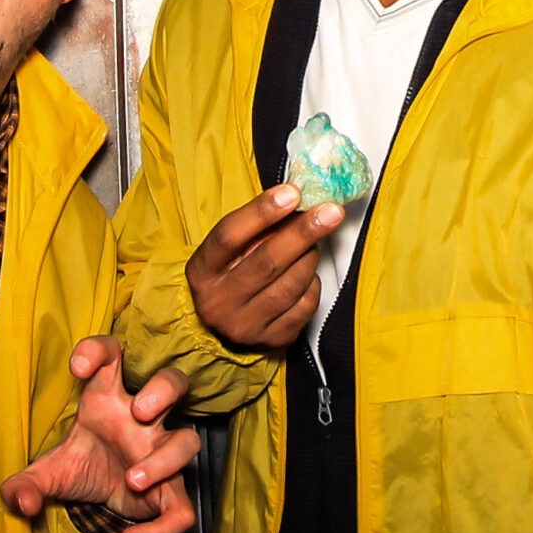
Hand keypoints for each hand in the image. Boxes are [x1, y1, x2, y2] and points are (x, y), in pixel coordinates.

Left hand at [0, 336, 200, 532]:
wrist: (100, 496)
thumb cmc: (81, 464)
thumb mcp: (47, 472)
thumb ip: (23, 485)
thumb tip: (22, 502)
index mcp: (107, 400)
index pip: (111, 356)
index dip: (98, 351)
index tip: (77, 367)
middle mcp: (141, 420)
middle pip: (173, 382)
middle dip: (163, 390)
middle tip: (139, 411)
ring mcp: (161, 452)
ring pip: (188, 441)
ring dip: (166, 458)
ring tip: (134, 478)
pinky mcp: (170, 491)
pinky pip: (182, 509)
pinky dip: (161, 527)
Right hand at [185, 185, 341, 349]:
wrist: (227, 325)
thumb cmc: (232, 274)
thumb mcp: (232, 250)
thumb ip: (258, 228)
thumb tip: (297, 199)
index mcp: (202, 271)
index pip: (229, 236)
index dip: (261, 212)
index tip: (292, 192)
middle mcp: (218, 302)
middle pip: (265, 262)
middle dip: (302, 233)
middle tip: (330, 211)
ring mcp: (244, 326)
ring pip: (289, 286)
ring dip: (309, 257)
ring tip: (315, 242)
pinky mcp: (271, 341)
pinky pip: (304, 306)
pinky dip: (312, 283)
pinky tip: (307, 272)